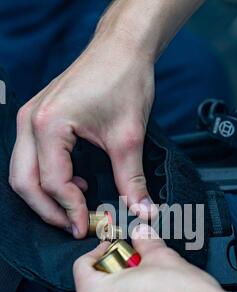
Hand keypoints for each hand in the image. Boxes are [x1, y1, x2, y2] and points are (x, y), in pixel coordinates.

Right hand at [9, 28, 155, 237]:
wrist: (121, 48)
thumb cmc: (124, 81)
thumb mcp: (129, 137)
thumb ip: (132, 180)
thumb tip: (142, 212)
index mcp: (49, 126)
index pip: (53, 183)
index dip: (71, 210)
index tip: (89, 226)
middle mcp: (31, 122)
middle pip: (24, 182)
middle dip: (49, 211)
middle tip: (75, 226)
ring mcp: (31, 118)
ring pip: (22, 172)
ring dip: (44, 197)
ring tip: (75, 208)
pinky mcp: (38, 118)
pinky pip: (30, 158)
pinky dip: (46, 178)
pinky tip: (75, 183)